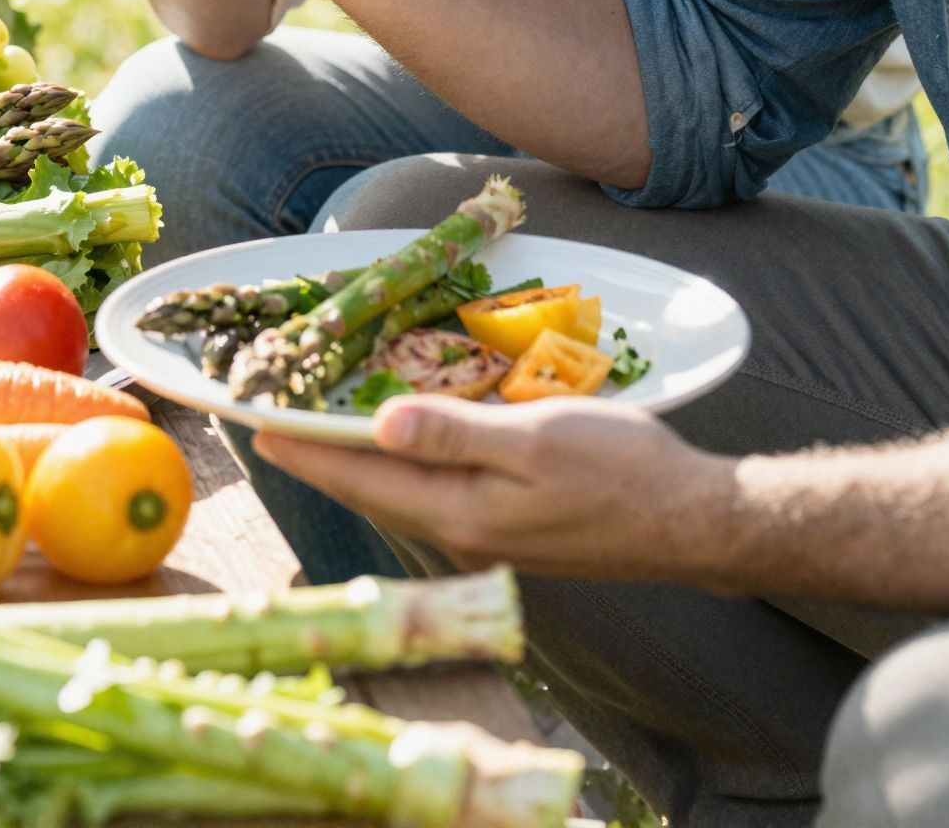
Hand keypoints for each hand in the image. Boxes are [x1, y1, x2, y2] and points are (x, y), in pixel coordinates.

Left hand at [254, 394, 731, 581]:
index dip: (306, 450)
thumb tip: (379, 424)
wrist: (692, 522)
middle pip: (374, 489)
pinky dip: (411, 460)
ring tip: (325, 422)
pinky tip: (408, 436)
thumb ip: (456, 435)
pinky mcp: (514, 523)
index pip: (361, 480)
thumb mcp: (536, 441)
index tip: (256, 425)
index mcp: (460, 511)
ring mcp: (489, 532)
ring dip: (364, 457)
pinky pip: (441, 489)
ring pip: (406, 490)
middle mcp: (463, 530)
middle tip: (278, 416)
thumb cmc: (621, 472)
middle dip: (323, 455)